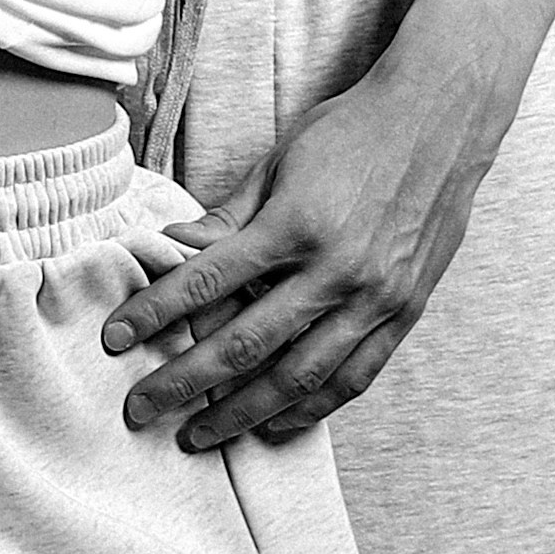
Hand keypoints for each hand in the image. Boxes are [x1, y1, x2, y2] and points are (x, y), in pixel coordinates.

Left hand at [101, 52, 507, 444]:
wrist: (439, 119)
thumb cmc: (351, 130)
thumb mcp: (281, 157)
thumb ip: (230, 213)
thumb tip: (175, 247)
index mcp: (296, 222)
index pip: (209, 281)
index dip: (156, 313)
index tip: (115, 339)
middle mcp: (335, 269)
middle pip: (245, 343)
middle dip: (185, 382)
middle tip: (140, 409)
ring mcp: (375, 297)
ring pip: (298, 378)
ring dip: (242, 413)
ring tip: (199, 434)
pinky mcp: (404, 312)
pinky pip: (353, 378)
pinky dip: (311, 410)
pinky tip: (274, 424)